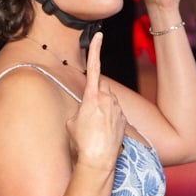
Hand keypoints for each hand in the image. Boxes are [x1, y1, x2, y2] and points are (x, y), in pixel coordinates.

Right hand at [66, 32, 125, 169]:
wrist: (98, 161)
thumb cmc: (81, 142)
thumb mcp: (71, 122)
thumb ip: (79, 109)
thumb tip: (85, 110)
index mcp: (91, 96)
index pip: (93, 67)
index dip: (95, 50)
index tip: (99, 35)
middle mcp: (107, 99)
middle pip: (101, 87)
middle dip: (95, 93)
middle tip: (87, 112)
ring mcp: (118, 109)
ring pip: (109, 101)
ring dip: (102, 109)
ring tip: (94, 128)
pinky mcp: (124, 120)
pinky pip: (115, 114)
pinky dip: (109, 120)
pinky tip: (102, 134)